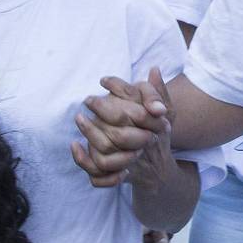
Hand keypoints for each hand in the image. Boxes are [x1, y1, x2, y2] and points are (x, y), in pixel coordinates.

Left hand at [74, 69, 171, 187]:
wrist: (160, 173)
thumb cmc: (159, 136)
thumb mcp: (167, 113)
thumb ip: (159, 92)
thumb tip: (154, 69)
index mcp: (156, 127)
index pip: (138, 110)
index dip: (119, 91)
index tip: (103, 80)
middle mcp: (144, 144)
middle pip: (120, 131)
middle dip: (101, 112)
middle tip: (88, 99)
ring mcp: (130, 161)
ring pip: (106, 151)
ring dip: (90, 133)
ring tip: (79, 118)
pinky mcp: (117, 174)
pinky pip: (98, 173)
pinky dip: (83, 160)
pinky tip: (75, 144)